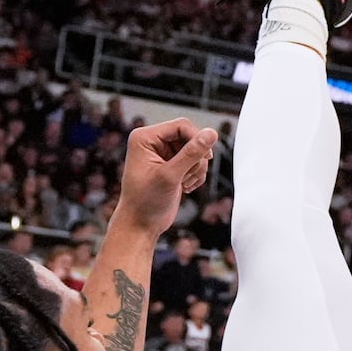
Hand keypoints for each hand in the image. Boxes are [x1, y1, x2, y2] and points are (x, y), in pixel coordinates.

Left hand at [115, 120, 218, 234]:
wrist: (140, 225)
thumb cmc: (146, 202)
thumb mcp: (170, 175)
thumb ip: (191, 153)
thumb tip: (211, 133)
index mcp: (144, 137)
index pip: (181, 126)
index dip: (197, 139)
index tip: (206, 158)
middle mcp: (152, 142)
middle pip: (190, 137)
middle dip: (196, 158)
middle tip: (190, 176)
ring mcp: (162, 154)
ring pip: (195, 149)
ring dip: (197, 167)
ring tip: (186, 183)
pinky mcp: (171, 165)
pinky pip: (194, 161)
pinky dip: (196, 174)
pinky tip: (187, 187)